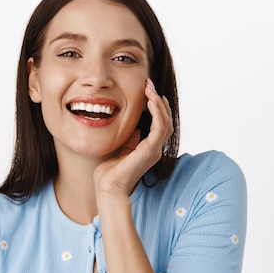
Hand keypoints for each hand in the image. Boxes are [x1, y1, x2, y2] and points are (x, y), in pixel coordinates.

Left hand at [93, 78, 173, 199]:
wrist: (108, 188)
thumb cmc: (110, 171)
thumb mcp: (121, 148)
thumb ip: (130, 138)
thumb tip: (133, 125)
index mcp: (149, 148)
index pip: (159, 124)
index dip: (156, 107)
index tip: (148, 91)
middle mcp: (155, 149)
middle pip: (165, 120)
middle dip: (158, 101)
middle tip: (149, 84)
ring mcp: (154, 150)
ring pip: (165, 121)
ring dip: (158, 103)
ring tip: (150, 88)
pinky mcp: (150, 150)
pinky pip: (159, 127)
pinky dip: (157, 112)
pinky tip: (151, 101)